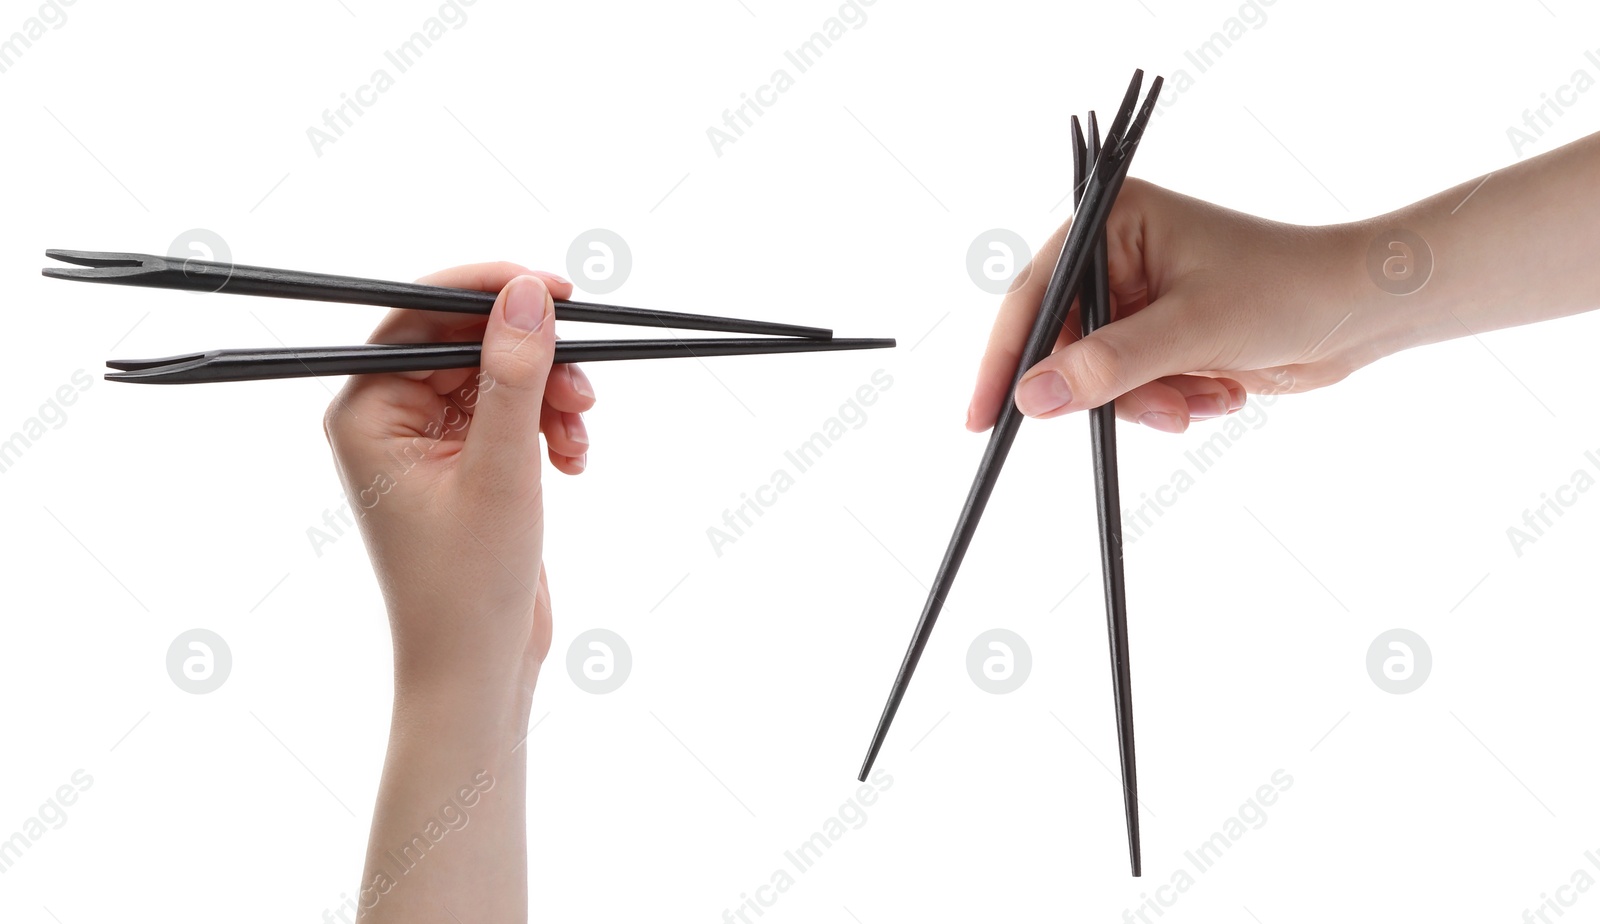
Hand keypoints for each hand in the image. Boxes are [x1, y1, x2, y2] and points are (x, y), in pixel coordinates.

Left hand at [323, 263, 594, 699]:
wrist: (477, 668)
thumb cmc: (466, 587)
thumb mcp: (499, 470)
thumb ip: (514, 375)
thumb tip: (529, 294)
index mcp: (366, 412)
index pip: (421, 314)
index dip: (489, 291)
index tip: (556, 289)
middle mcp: (389, 417)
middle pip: (470, 339)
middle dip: (536, 358)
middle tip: (584, 387)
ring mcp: (429, 440)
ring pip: (501, 374)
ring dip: (551, 395)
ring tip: (578, 438)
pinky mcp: (467, 462)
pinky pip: (514, 410)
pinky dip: (550, 425)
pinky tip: (572, 460)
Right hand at [967, 178, 1375, 433]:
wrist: (1364, 311)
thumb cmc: (1288, 289)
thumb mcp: (1191, 330)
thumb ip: (1105, 365)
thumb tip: (1033, 398)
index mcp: (1114, 222)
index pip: (1034, 294)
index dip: (1006, 359)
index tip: (984, 416)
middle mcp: (1118, 256)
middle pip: (1064, 343)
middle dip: (1108, 387)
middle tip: (1154, 408)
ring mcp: (1140, 299)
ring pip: (1098, 377)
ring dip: (1149, 401)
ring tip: (1201, 396)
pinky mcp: (1162, 336)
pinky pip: (1133, 389)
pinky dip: (1171, 401)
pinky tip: (1219, 390)